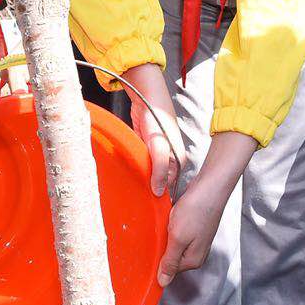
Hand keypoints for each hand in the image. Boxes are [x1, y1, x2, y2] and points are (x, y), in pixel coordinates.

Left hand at [122, 62, 182, 195]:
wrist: (146, 96)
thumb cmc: (156, 119)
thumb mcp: (159, 147)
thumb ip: (159, 170)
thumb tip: (158, 192)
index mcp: (178, 161)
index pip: (168, 187)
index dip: (158, 197)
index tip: (147, 209)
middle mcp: (169, 159)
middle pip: (158, 181)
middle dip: (148, 189)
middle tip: (136, 201)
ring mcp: (157, 154)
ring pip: (148, 173)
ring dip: (140, 179)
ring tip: (129, 191)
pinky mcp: (146, 148)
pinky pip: (141, 164)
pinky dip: (135, 169)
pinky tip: (127, 175)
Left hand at [156, 131, 255, 285]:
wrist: (211, 186)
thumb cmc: (196, 211)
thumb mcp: (178, 238)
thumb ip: (169, 261)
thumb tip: (163, 283)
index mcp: (192, 260)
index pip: (168, 270)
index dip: (155, 261)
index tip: (143, 252)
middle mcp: (196, 252)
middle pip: (170, 257)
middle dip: (160, 247)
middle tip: (153, 233)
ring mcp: (196, 239)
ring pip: (173, 243)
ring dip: (164, 235)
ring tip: (161, 224)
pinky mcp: (195, 227)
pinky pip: (177, 232)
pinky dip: (170, 226)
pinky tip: (167, 218)